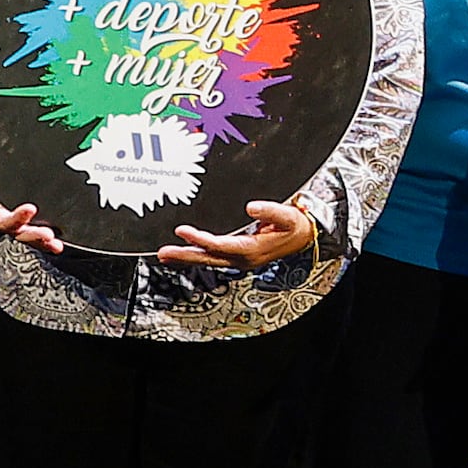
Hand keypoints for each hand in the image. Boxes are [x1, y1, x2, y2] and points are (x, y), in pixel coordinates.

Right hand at [0, 154, 63, 257]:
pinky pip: (37, 236)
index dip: (17, 217)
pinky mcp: (28, 225)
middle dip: (33, 235)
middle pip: (20, 233)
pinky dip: (48, 242)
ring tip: (55, 244)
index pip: (4, 220)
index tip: (31, 209)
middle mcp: (6, 222)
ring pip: (29, 237)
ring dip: (43, 241)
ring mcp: (18, 225)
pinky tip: (58, 245)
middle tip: (48, 234)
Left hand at [170, 198, 320, 269]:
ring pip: (208, 261)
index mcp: (252, 248)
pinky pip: (213, 258)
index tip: (182, 230)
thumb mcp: (287, 215)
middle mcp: (243, 258)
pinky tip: (185, 254)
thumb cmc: (295, 226)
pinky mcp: (238, 256)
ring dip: (186, 258)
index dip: (199, 239)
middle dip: (184, 256)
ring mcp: (240, 259)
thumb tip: (250, 206)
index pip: (219, 245)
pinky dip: (197, 256)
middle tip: (163, 253)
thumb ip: (269, 210)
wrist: (304, 237)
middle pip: (208, 258)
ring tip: (166, 255)